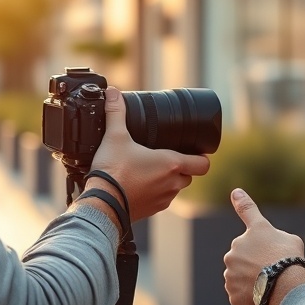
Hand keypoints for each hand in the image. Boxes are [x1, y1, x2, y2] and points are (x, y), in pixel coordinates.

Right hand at [88, 87, 209, 221]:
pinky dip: (155, 193)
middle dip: (182, 167)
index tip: (194, 151)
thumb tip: (113, 93)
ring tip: (151, 170)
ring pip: (175, 189)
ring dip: (169, 180)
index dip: (202, 157)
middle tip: (166, 156)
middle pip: (189, 175)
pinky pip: (161, 200)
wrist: (101, 203)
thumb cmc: (112, 171)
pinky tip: (140, 184)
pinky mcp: (151, 211)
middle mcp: (172, 183)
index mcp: (172, 164)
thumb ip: (116, 112)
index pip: (203, 164)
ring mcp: (163, 200)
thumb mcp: (115, 136)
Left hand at [223, 188, 304, 304]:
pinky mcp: (232, 292)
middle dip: (254, 262)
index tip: (236, 192)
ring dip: (251, 280)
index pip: (248, 211)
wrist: (284, 285)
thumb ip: (277, 240)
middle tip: (271, 271)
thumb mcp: (292, 241)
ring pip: (240, 275)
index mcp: (255, 231)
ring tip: (268, 286)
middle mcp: (237, 247)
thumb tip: (271, 246)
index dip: (242, 200)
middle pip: (244, 255)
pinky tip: (262, 297)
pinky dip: (250, 297)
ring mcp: (231, 271)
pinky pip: (240, 294)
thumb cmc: (291, 260)